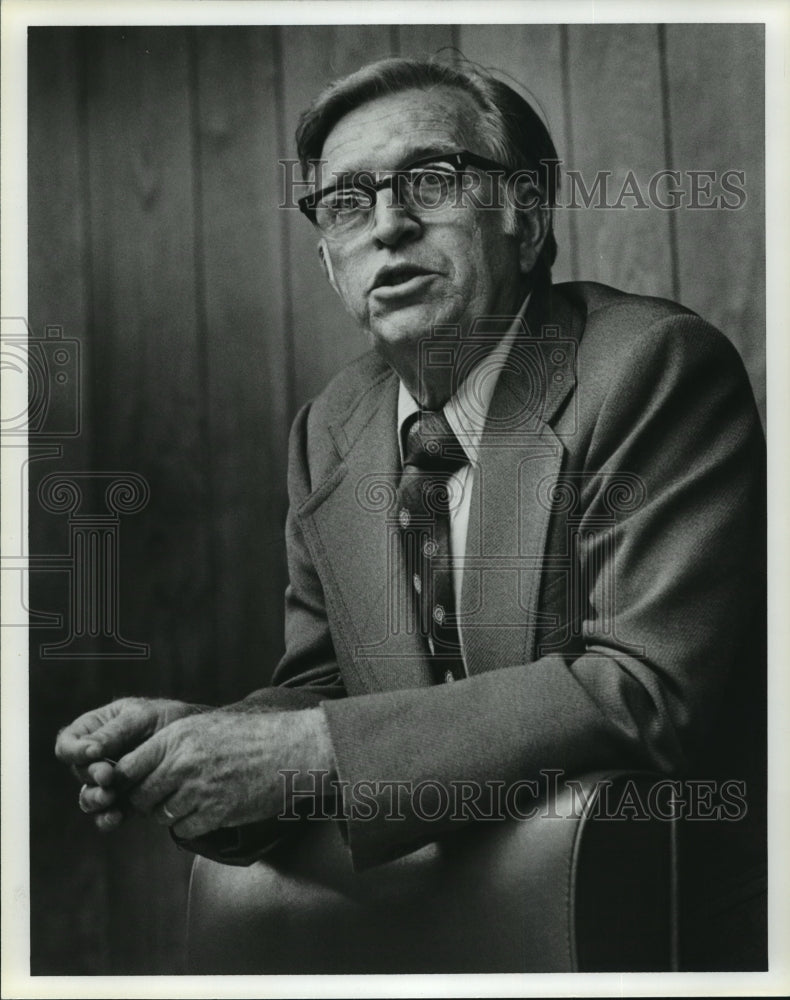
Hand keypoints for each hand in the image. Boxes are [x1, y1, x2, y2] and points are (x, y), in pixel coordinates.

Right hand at [56, 697, 202, 829]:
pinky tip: (116, 817)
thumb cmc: (167, 719)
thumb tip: (88, 751)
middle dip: (92, 775)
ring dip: (96, 799)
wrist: (197, 742)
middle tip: (108, 776)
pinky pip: (106, 814)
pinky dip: (107, 818)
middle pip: (79, 772)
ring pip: (89, 797)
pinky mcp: (124, 801)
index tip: (93, 753)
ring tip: (110, 796)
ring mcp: (109, 782)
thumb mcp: (142, 716)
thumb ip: (115, 732)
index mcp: (94, 730)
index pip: (68, 743)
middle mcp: (96, 758)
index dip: (74, 750)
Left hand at [114, 707, 334, 839]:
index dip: (127, 780)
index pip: (126, 767)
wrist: (292, 748)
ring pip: (160, 815)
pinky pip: (184, 830)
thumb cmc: (251, 735)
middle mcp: (183, 762)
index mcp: (177, 736)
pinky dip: (190, 826)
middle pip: (140, 796)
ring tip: (192, 800)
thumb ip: (171, 744)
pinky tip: (207, 811)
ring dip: (170, 813)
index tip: (137, 783)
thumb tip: (136, 766)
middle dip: (148, 800)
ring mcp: (200, 789)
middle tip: (165, 797)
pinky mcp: (217, 812)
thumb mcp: (205, 725)